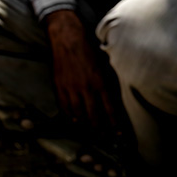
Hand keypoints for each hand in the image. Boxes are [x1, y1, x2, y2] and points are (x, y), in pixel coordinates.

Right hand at [45, 10, 118, 129]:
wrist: (66, 38)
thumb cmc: (87, 49)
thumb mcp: (103, 65)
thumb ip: (108, 82)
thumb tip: (114, 97)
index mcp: (99, 82)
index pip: (109, 109)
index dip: (114, 124)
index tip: (118, 133)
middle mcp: (85, 88)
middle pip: (93, 115)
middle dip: (99, 129)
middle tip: (103, 138)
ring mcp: (70, 88)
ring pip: (78, 113)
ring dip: (84, 125)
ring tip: (88, 132)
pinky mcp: (58, 86)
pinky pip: (64, 105)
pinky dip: (69, 115)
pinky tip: (73, 120)